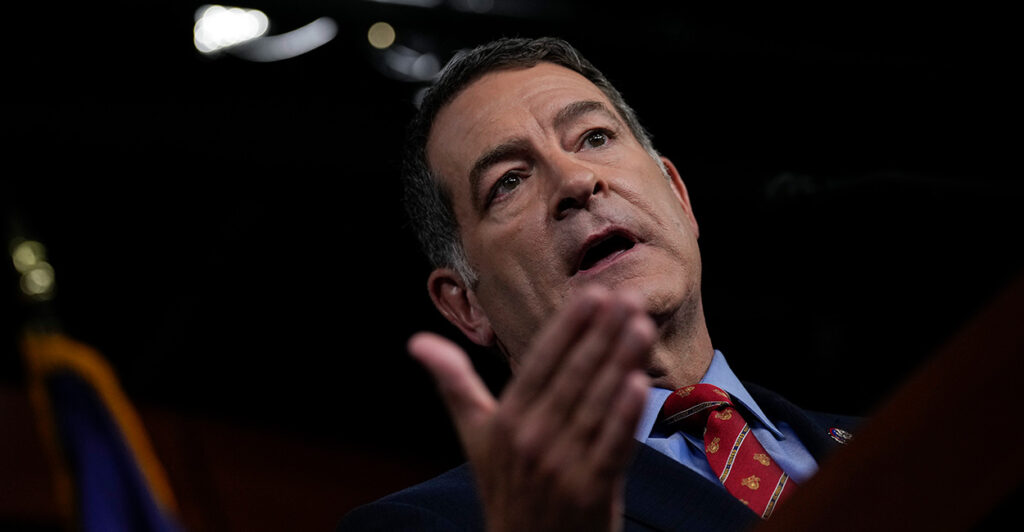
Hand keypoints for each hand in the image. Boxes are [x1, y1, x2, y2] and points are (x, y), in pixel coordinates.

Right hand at [409, 286, 655, 531]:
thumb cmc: (505, 486)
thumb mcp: (474, 434)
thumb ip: (453, 384)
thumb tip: (417, 342)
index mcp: (505, 420)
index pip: (540, 364)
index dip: (567, 329)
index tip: (592, 294)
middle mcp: (530, 439)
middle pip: (572, 378)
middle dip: (602, 335)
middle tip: (628, 297)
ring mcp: (562, 466)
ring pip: (595, 405)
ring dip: (619, 363)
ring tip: (640, 326)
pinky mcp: (592, 491)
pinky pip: (611, 447)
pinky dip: (624, 416)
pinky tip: (639, 383)